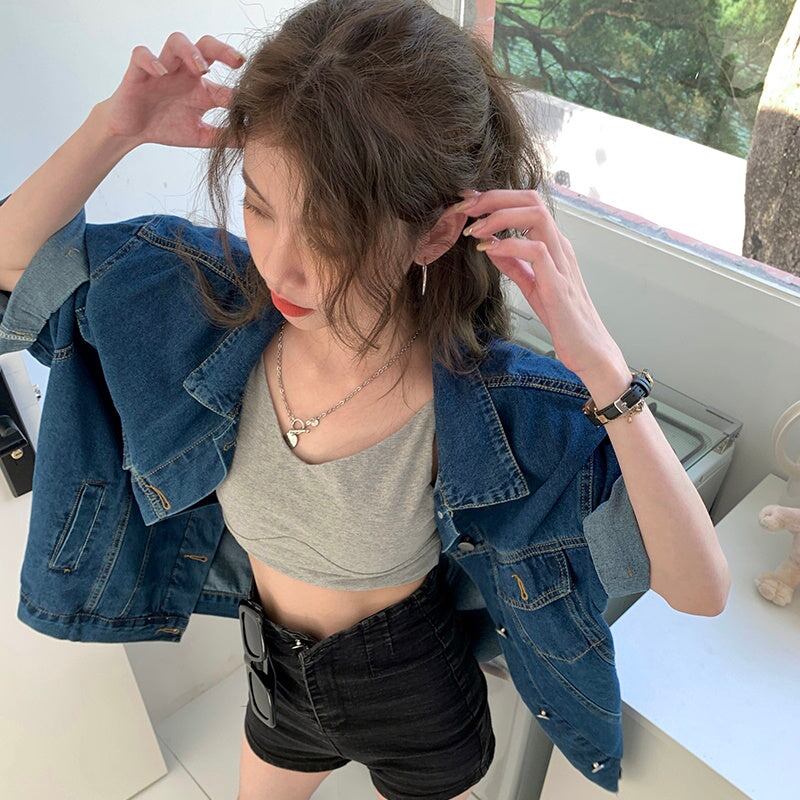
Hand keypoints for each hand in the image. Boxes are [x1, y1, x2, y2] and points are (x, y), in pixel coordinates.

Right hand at [98, 32, 245, 148]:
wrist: (133, 131)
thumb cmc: (166, 127)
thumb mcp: (201, 135)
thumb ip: (225, 137)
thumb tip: (254, 142)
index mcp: (201, 87)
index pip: (224, 77)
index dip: (239, 84)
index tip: (253, 94)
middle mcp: (184, 73)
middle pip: (205, 46)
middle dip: (221, 49)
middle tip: (237, 61)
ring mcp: (163, 69)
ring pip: (176, 42)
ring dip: (190, 51)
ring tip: (200, 68)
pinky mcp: (138, 71)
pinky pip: (142, 55)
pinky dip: (151, 60)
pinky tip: (161, 73)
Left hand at [457, 188, 625, 379]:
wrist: (588, 348)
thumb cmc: (563, 318)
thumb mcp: (532, 286)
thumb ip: (514, 264)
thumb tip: (491, 246)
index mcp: (553, 245)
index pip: (527, 204)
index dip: (496, 198)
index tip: (468, 203)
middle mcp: (559, 246)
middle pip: (531, 199)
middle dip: (494, 198)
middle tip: (465, 209)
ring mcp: (561, 262)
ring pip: (536, 216)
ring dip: (499, 217)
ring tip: (474, 229)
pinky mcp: (558, 284)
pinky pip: (535, 251)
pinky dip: (509, 245)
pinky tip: (489, 250)